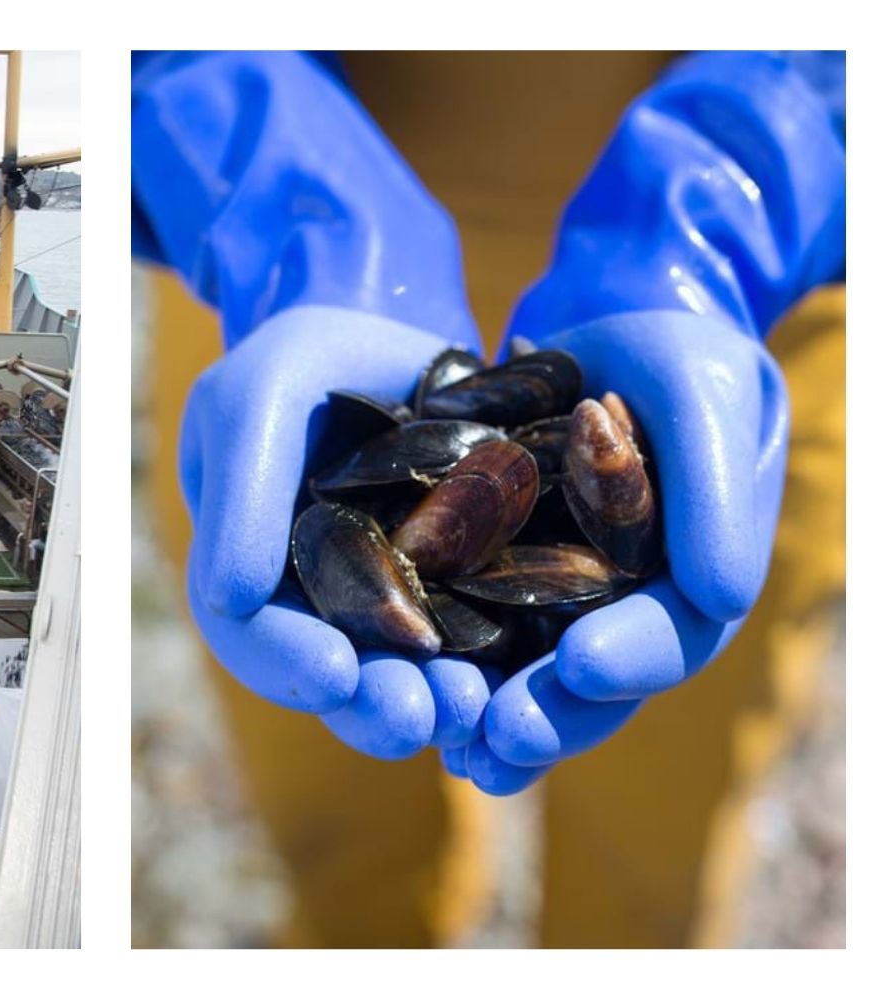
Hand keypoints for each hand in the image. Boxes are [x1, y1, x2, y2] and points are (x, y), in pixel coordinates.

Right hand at [183, 308, 498, 760]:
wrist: (395, 333)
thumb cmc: (308, 363)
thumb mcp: (258, 401)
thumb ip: (241, 492)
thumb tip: (232, 599)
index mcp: (249, 568)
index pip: (249, 632)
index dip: (284, 661)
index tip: (335, 673)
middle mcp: (313, 603)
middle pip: (330, 677)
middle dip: (370, 705)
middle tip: (418, 716)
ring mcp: (387, 605)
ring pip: (403, 678)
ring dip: (434, 701)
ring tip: (474, 710)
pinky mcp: (460, 595)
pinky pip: (476, 646)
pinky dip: (496, 669)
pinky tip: (523, 678)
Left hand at [460, 317, 786, 793]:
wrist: (601, 307)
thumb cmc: (672, 346)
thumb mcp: (707, 391)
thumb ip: (716, 487)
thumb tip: (721, 597)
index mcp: (690, 574)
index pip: (673, 631)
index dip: (635, 655)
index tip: (585, 665)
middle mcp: (622, 600)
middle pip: (594, 678)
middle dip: (553, 711)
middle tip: (503, 736)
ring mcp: (553, 591)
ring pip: (525, 670)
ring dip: (491, 713)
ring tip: (455, 747)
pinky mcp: (488, 568)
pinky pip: (460, 624)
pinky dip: (434, 659)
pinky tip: (397, 690)